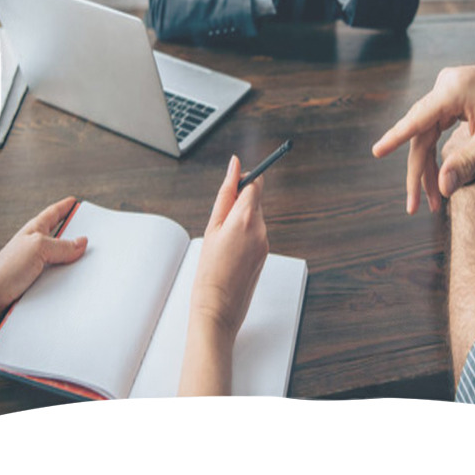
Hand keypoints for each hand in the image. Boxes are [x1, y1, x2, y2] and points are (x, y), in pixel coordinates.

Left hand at [0, 197, 86, 338]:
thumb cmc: (6, 268)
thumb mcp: (39, 247)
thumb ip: (62, 245)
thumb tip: (82, 242)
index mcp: (35, 230)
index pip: (53, 213)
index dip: (65, 206)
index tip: (75, 202)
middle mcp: (36, 245)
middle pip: (60, 235)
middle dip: (74, 234)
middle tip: (91, 232)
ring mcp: (36, 263)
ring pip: (61, 258)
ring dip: (72, 260)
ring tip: (85, 261)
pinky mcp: (38, 281)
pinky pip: (58, 275)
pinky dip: (66, 277)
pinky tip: (73, 281)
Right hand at [188, 155, 268, 343]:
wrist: (217, 309)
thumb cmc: (208, 271)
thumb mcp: (211, 227)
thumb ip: (226, 193)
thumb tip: (235, 166)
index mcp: (245, 218)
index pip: (256, 183)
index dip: (244, 180)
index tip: (234, 183)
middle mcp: (260, 229)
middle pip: (255, 200)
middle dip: (239, 203)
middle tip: (219, 223)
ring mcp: (265, 243)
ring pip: (255, 218)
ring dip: (240, 221)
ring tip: (222, 242)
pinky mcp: (265, 254)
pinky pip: (256, 234)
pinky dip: (244, 235)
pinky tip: (230, 252)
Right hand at [372, 62, 474, 214]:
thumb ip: (468, 163)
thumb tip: (443, 188)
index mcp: (453, 91)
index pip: (418, 119)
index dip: (396, 137)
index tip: (377, 151)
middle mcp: (443, 87)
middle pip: (421, 135)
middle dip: (419, 171)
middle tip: (416, 204)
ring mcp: (444, 91)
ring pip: (425, 135)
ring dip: (427, 166)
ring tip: (431, 198)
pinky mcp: (446, 99)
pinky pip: (432, 129)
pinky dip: (434, 153)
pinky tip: (436, 175)